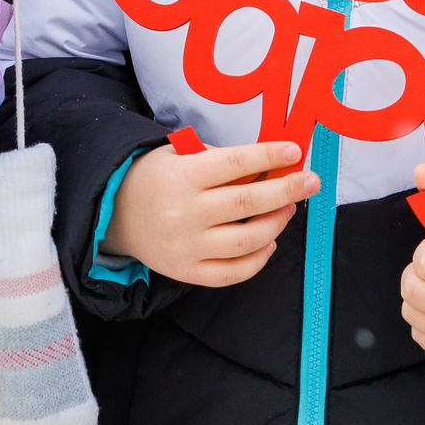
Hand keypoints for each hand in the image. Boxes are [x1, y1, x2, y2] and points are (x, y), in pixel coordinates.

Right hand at [104, 138, 317, 287]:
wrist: (113, 214)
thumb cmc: (154, 177)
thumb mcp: (177, 154)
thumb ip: (218, 159)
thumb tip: (268, 165)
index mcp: (183, 176)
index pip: (236, 164)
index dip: (269, 156)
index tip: (294, 151)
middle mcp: (186, 213)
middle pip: (249, 203)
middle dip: (287, 190)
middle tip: (310, 181)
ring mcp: (188, 246)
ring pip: (247, 240)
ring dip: (276, 223)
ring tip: (288, 210)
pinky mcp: (187, 271)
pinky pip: (233, 272)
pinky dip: (258, 259)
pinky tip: (269, 242)